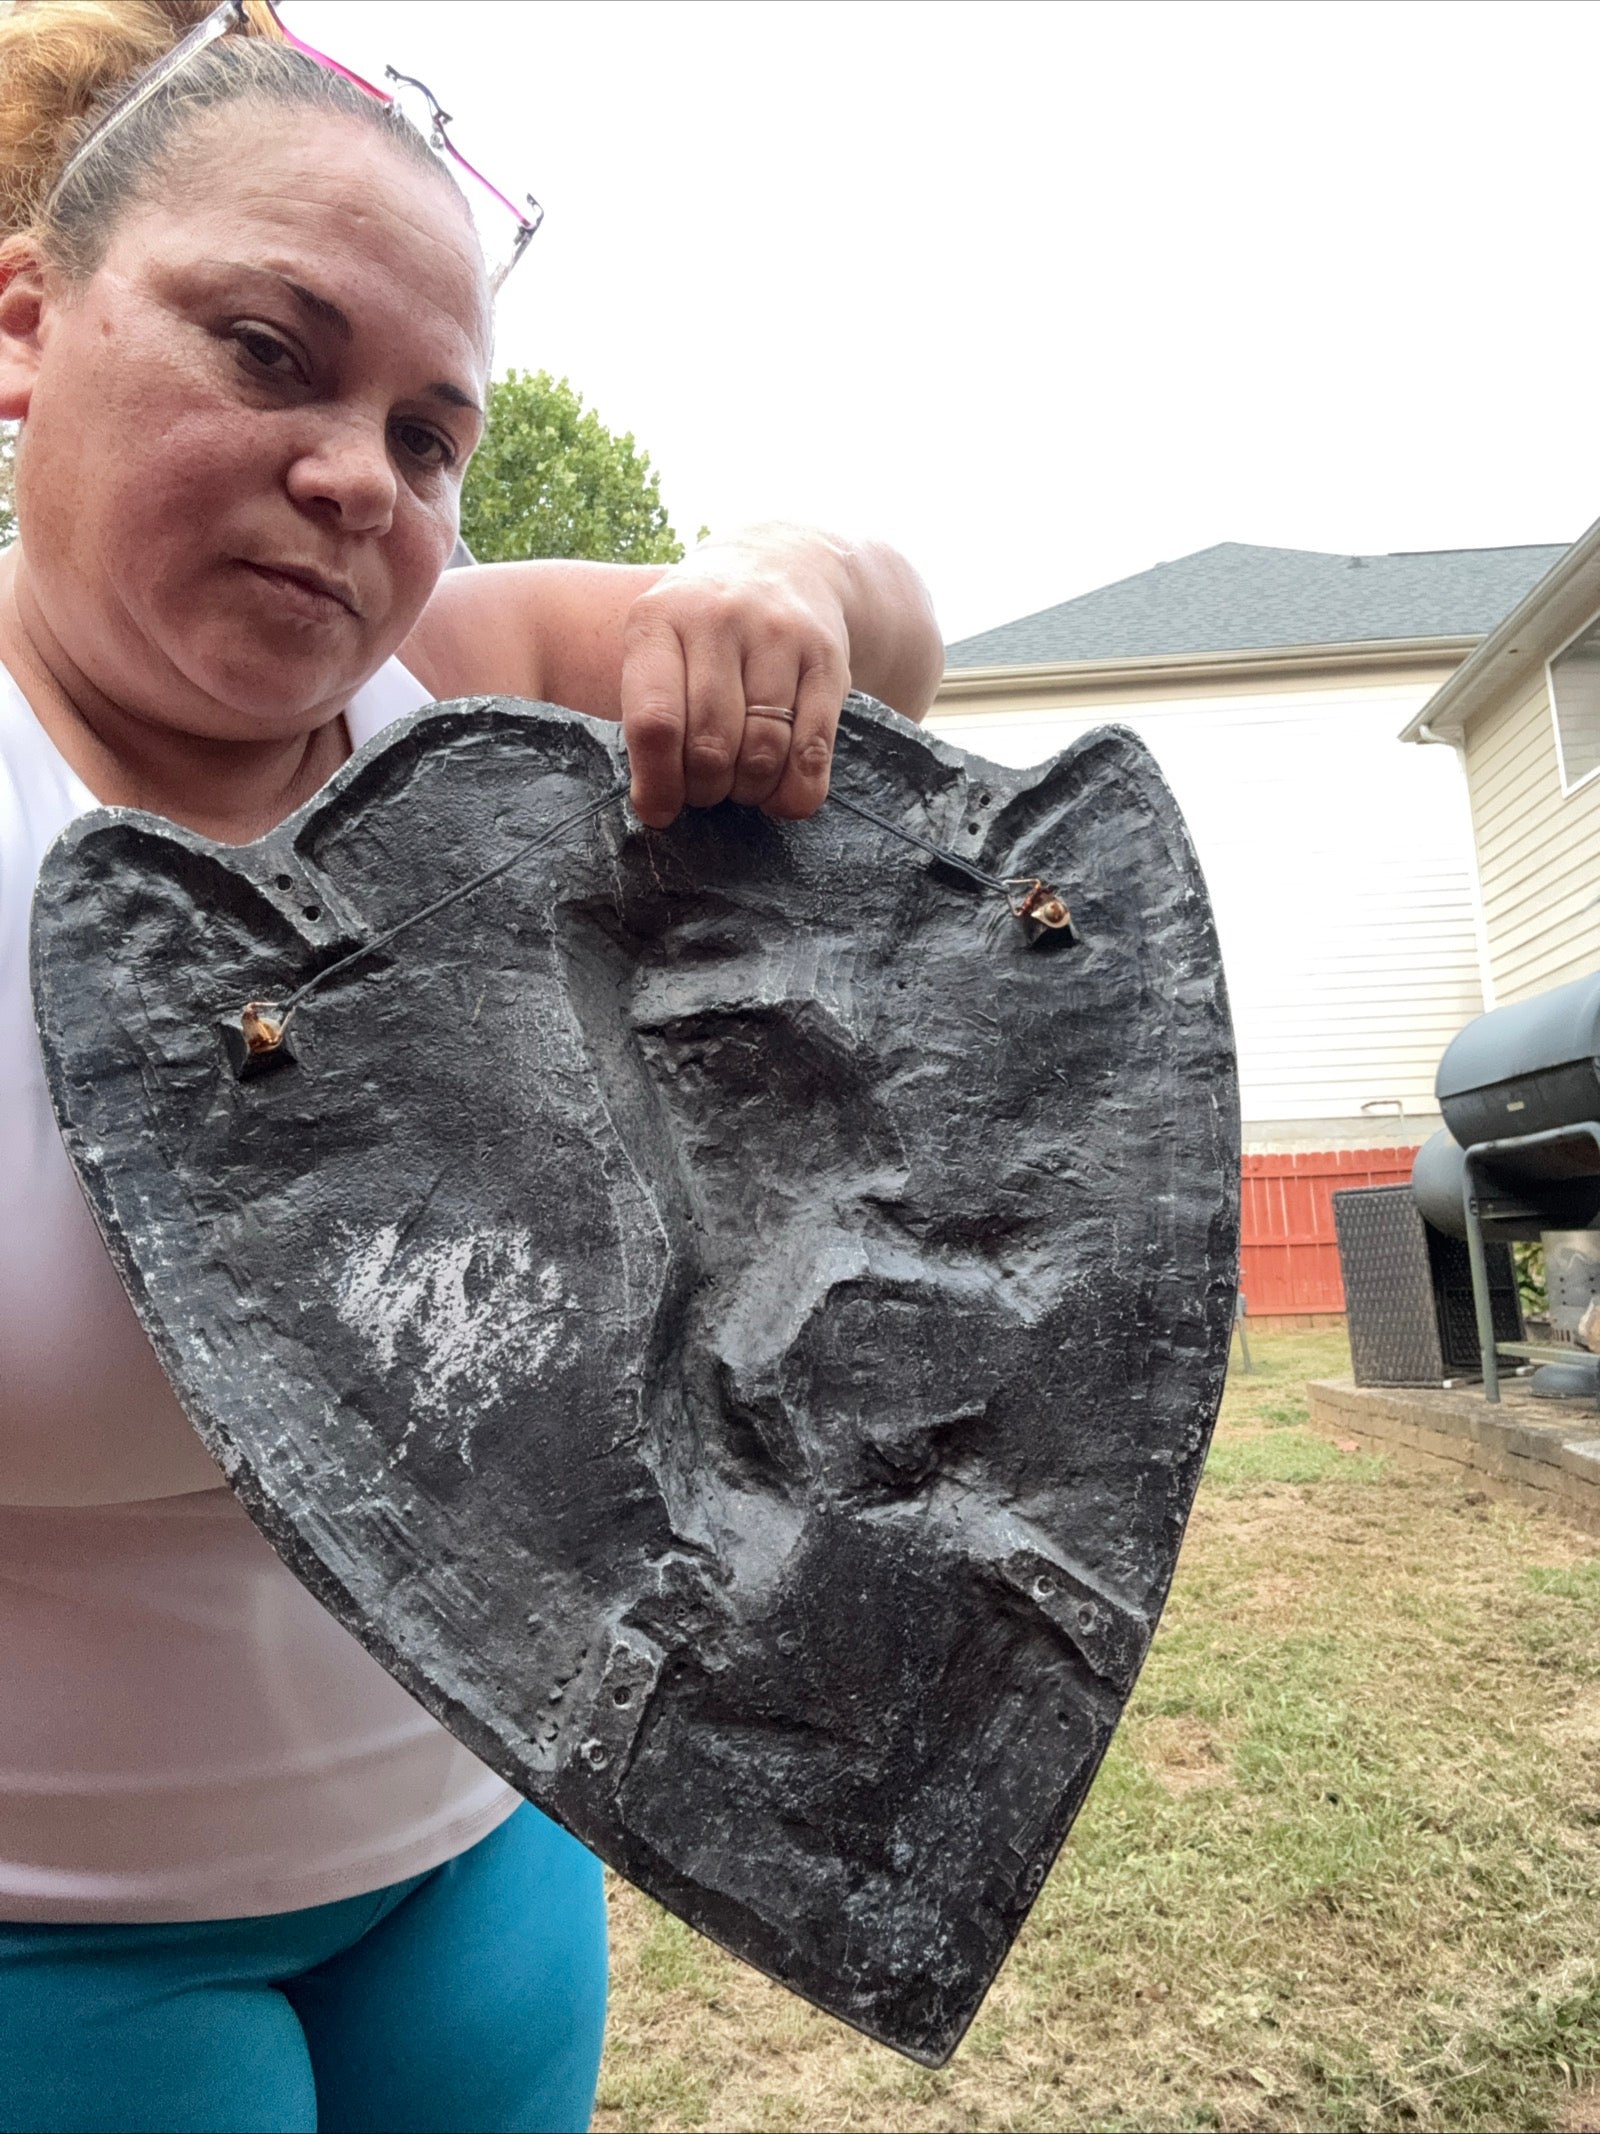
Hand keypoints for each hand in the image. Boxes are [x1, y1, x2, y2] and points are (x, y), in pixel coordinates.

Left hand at [618, 530, 852, 827]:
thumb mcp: (660, 646)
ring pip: (763, 752)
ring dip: (748, 790)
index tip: (660, 812)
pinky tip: (780, 795)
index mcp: (658, 620)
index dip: (657, 783)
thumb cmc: (702, 631)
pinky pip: (813, 750)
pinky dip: (795, 791)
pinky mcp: (828, 660)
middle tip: (704, 792)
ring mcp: (779, 636)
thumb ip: (651, 714)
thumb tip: (658, 804)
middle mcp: (719, 619)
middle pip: (710, 744)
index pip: (654, 721)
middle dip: (704, 789)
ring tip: (739, 785)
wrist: (784, 564)